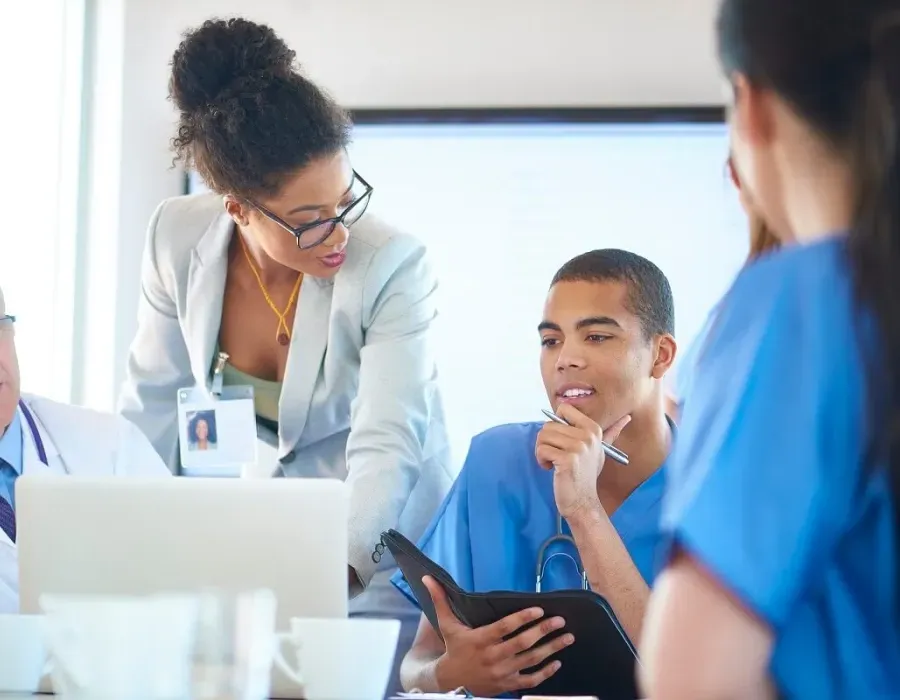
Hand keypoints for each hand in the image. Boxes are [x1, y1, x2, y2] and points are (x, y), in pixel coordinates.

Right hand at [422, 576, 573, 695]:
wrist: (450, 681)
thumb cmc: (452, 647)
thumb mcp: (445, 624)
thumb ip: (440, 600)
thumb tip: (428, 578)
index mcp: (480, 639)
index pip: (505, 627)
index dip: (522, 618)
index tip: (539, 609)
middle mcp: (493, 656)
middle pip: (523, 643)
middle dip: (544, 630)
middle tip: (561, 621)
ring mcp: (502, 672)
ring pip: (531, 660)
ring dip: (551, 648)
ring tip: (567, 637)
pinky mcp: (507, 684)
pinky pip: (530, 680)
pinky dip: (545, 673)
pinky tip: (557, 662)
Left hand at [535, 404, 630, 518]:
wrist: (583, 501)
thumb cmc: (586, 474)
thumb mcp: (599, 450)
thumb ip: (610, 433)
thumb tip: (627, 417)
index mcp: (594, 429)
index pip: (564, 408)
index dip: (556, 423)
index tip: (561, 439)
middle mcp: (588, 436)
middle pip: (549, 424)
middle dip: (546, 441)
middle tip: (555, 455)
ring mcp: (579, 447)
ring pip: (543, 436)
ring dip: (542, 451)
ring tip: (553, 462)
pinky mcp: (568, 459)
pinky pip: (542, 449)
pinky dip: (541, 459)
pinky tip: (551, 469)